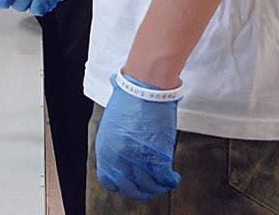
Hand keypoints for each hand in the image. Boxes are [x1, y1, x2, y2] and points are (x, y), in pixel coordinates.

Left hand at [96, 75, 181, 200]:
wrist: (145, 88)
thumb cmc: (128, 100)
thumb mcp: (110, 124)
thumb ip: (112, 143)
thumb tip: (118, 150)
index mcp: (105, 150)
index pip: (109, 181)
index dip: (121, 184)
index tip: (131, 182)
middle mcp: (119, 158)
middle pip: (130, 189)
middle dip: (141, 191)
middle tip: (150, 186)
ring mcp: (138, 158)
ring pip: (149, 187)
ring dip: (157, 187)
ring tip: (162, 181)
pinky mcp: (158, 156)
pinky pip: (164, 179)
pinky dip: (170, 181)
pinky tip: (173, 177)